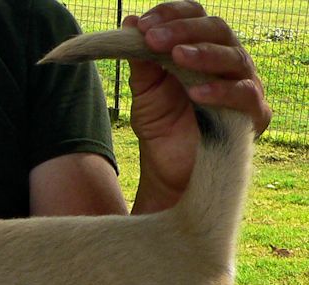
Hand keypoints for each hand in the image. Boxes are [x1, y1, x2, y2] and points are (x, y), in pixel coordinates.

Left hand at [124, 1, 270, 212]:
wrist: (166, 169)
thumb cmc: (160, 126)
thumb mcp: (145, 90)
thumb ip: (142, 59)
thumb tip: (130, 22)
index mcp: (202, 48)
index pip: (195, 17)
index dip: (172, 15)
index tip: (143, 25)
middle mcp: (227, 60)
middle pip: (217, 30)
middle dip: (183, 31)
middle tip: (154, 38)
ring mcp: (244, 84)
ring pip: (234, 57)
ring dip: (203, 54)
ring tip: (177, 55)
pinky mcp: (254, 114)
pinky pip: (244, 95)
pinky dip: (221, 91)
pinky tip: (197, 92)